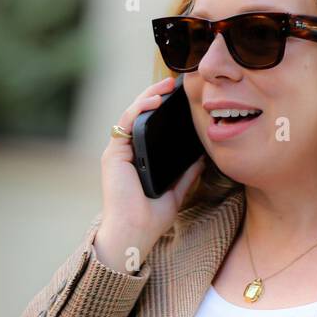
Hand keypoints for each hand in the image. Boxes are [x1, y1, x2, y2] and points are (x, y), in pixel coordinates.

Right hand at [96, 77, 205, 272]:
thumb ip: (187, 174)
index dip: (164, 111)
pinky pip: (125, 124)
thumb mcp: (177, 192)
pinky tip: (154, 102)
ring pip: (132, 115)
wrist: (135, 233)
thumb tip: (203, 157)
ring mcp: (119, 152)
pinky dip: (139, 110)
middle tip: (175, 84)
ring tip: (165, 86)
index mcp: (141, 159)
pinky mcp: (114, 153)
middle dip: (156, 96)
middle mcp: (128, 152)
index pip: (151, 128)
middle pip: (141, 116)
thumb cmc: (151, 218)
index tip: (182, 99)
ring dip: (148, 97)